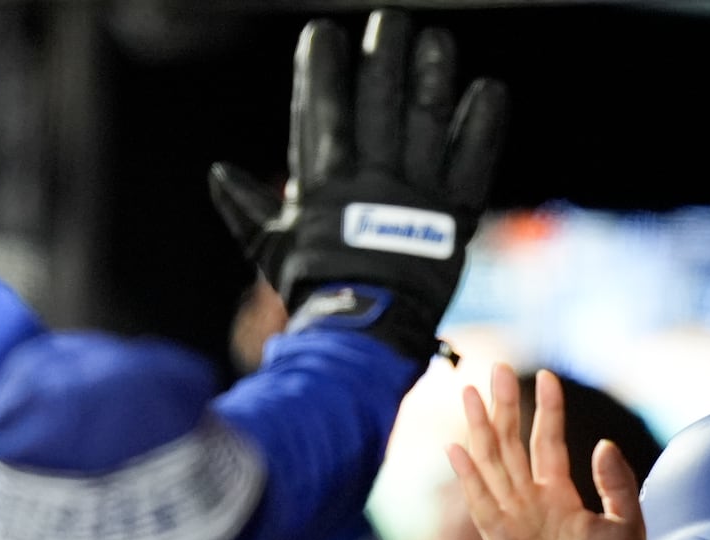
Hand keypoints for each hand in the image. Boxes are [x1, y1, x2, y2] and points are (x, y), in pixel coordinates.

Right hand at [209, 10, 507, 362]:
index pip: (320, 110)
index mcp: (322, 183)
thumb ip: (248, 209)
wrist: (361, 337)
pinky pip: (471, 163)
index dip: (322, 69)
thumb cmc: (314, 295)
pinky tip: (489, 90)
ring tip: (435, 40)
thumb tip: (219, 173)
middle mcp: (368, 180)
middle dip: (381, 55)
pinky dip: (482, 127)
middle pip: (376, 101)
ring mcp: (413, 196)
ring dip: (430, 76)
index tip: (323, 34)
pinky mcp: (453, 217)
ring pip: (423, 121)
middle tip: (389, 22)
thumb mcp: (271, 252)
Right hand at [447, 364, 648, 539]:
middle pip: (511, 445)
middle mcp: (532, 504)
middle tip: (495, 368)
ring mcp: (513, 520)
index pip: (548, 442)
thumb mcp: (629, 524)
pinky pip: (481, 501)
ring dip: (481, 428)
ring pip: (493, 463)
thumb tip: (603, 443)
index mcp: (561, 498)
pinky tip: (456, 447)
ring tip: (472, 392)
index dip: (548, 409)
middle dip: (504, 407)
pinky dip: (468, 475)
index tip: (547, 375)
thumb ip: (617, 483)